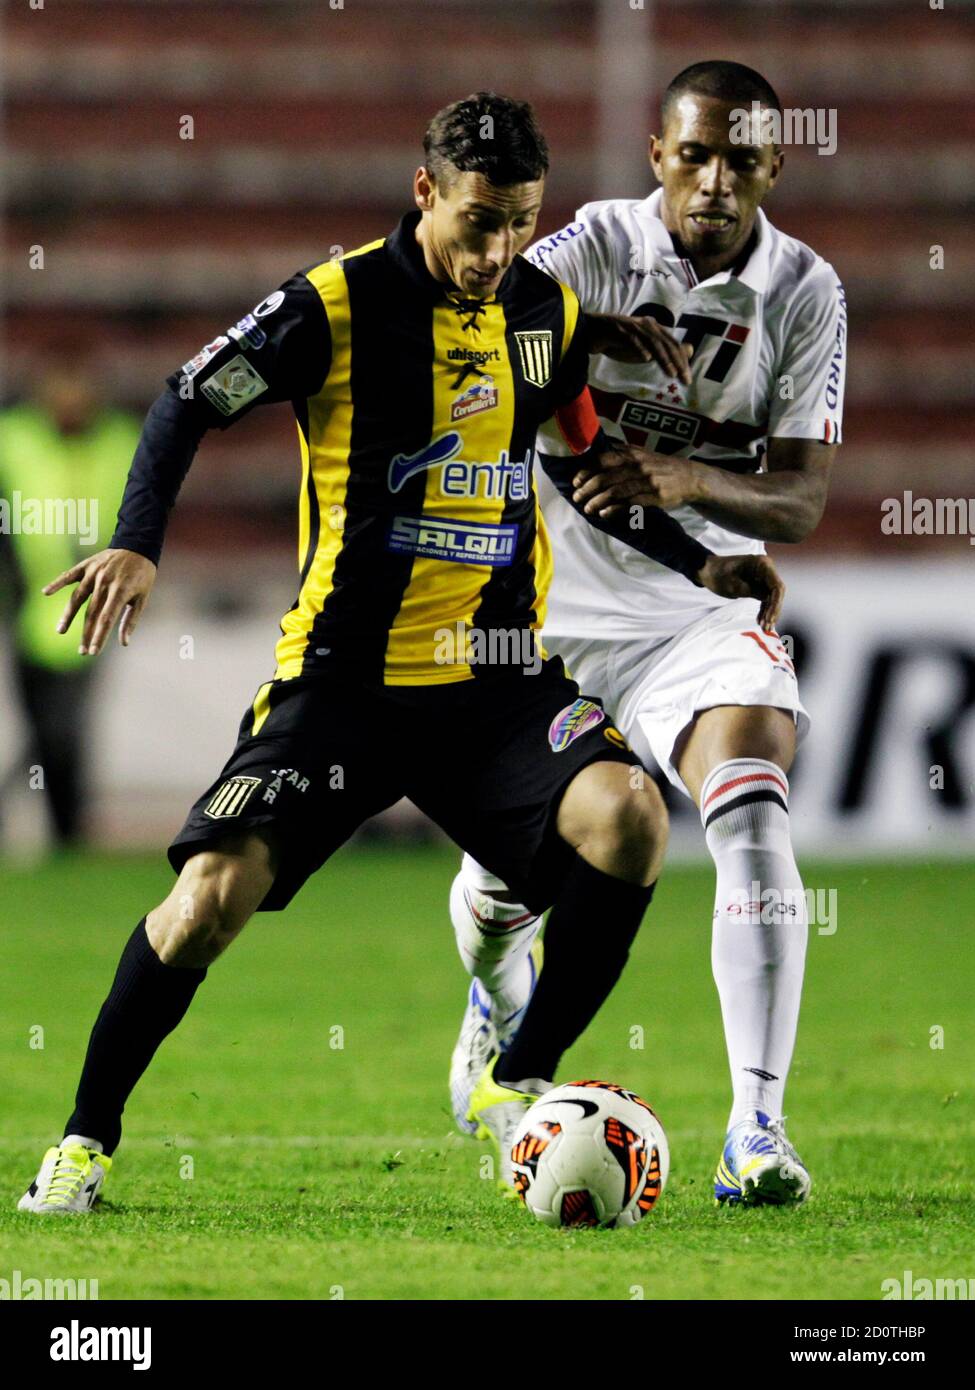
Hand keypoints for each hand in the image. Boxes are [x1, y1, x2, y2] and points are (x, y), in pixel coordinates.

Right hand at [43, 548, 156, 655]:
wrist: (138, 545)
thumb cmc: (142, 576)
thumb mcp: (142, 598)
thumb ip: (131, 620)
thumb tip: (124, 643)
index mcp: (121, 591)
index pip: (107, 619)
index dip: (99, 636)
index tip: (93, 652)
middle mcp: (105, 582)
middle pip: (92, 613)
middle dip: (87, 634)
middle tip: (82, 651)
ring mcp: (94, 573)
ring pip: (77, 597)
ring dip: (68, 615)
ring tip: (61, 631)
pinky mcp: (86, 565)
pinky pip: (69, 575)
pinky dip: (57, 583)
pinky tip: (45, 592)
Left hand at [573, 447, 702, 513]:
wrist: (691, 477)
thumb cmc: (662, 466)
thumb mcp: (644, 453)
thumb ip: (623, 451)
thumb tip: (599, 450)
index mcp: (633, 454)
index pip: (604, 460)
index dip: (587, 471)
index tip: (575, 481)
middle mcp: (638, 466)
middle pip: (606, 477)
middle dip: (588, 489)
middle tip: (577, 498)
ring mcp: (647, 482)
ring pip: (616, 492)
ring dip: (598, 501)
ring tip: (587, 508)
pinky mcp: (654, 498)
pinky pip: (630, 504)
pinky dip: (615, 509)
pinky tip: (604, 514)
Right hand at [584, 312, 692, 381]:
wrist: (591, 332)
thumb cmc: (619, 341)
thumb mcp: (645, 348)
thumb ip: (666, 349)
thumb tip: (690, 350)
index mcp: (655, 328)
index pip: (673, 344)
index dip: (682, 361)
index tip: (687, 379)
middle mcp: (647, 325)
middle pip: (666, 343)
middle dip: (677, 362)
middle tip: (684, 380)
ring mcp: (633, 327)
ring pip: (653, 342)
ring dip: (663, 358)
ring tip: (671, 373)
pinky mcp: (619, 330)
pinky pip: (632, 339)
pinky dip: (640, 348)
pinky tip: (646, 358)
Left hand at [696, 554, 784, 631]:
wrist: (708, 571)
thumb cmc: (718, 574)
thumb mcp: (732, 585)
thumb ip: (750, 591)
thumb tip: (767, 599)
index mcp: (762, 565)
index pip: (776, 586)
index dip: (775, 604)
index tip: (769, 619)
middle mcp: (766, 570)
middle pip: (776, 593)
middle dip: (773, 611)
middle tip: (766, 627)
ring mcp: (764, 578)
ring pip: (772, 598)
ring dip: (769, 613)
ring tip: (764, 628)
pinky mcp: (759, 585)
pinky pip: (765, 599)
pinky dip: (763, 610)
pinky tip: (760, 621)